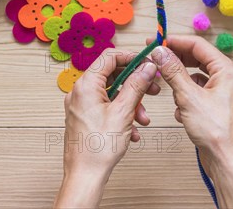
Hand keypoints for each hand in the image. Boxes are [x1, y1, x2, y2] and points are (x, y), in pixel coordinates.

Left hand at [54, 49, 159, 207]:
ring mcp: (81, 105)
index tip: (147, 63)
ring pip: (112, 93)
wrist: (85, 176)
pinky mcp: (85, 117)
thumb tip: (147, 67)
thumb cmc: (98, 148)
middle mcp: (80, 92)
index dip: (131, 57)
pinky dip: (122, 113)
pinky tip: (132, 130)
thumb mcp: (124, 112)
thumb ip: (136, 85)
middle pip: (112, 75)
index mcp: (86, 85)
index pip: (109, 57)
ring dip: (131, 103)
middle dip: (135, 84)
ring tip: (142, 118)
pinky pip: (106, 107)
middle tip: (152, 89)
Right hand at [150, 36, 232, 208]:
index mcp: (227, 70)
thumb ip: (173, 71)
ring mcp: (224, 92)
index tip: (156, 41)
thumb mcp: (189, 97)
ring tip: (171, 93)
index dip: (175, 41)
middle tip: (156, 60)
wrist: (228, 161)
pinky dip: (186, 99)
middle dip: (176, 63)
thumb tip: (161, 52)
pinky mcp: (217, 106)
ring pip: (195, 78)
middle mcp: (228, 78)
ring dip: (180, 84)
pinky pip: (197, 93)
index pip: (198, 45)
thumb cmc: (217, 132)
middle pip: (197, 59)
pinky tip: (182, 112)